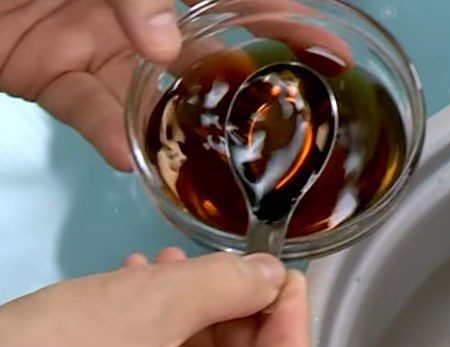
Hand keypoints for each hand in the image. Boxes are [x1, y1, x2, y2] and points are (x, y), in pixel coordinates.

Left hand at [0, 0, 350, 169]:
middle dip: (243, 83)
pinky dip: (109, 137)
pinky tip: (128, 160)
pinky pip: (90, 115)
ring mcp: (94, 44)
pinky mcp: (52, 76)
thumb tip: (168, 45)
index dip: (285, 18)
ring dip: (179, 126)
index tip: (329, 48)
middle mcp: (131, 8)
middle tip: (285, 119)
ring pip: (151, 94)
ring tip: (215, 158)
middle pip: (202, 49)